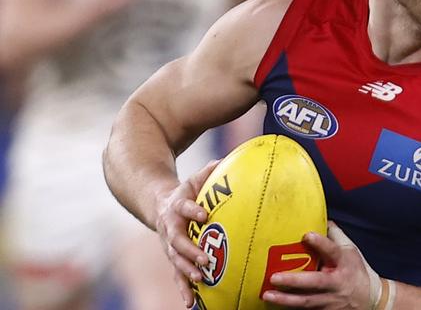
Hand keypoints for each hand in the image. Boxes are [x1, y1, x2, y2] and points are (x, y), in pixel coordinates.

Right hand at [154, 159, 218, 307]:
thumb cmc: (186, 192)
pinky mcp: (172, 257)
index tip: (203, 214)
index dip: (193, 210)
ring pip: (175, 260)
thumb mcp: (195, 179)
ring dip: (186, 271)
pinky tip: (190, 303)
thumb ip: (210, 171)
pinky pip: (177, 274)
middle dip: (190, 250)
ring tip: (200, 280)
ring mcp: (169, 245)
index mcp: (177, 206)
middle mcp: (170, 227)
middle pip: (177, 240)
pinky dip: (183, 288)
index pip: (184, 207)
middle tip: (205, 259)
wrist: (158, 205)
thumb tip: (227, 160)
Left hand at [262, 221, 381, 308]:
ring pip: (306, 301)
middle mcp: (336, 282)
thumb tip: (322, 218)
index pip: (332, 251)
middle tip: (274, 277)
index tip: (307, 235)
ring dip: (285, 299)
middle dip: (294, 280)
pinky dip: (291, 308)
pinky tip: (277, 305)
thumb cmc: (357, 270)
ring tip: (267, 295)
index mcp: (343, 262)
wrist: (372, 299)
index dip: (320, 243)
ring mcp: (331, 300)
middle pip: (314, 282)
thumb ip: (335, 234)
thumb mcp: (351, 250)